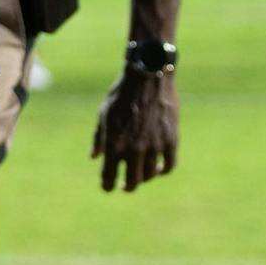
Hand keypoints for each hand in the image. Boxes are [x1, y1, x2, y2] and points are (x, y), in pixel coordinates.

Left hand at [91, 68, 178, 191]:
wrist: (147, 76)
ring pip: (151, 175)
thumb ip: (99, 138)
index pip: (109, 176)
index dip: (107, 186)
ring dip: (144, 178)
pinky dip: (163, 170)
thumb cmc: (121, 94)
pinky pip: (169, 165)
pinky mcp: (171, 140)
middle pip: (133, 182)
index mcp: (114, 143)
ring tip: (140, 174)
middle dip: (127, 186)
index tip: (107, 187)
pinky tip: (158, 168)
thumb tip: (94, 157)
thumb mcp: (104, 114)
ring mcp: (154, 146)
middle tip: (125, 185)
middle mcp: (134, 149)